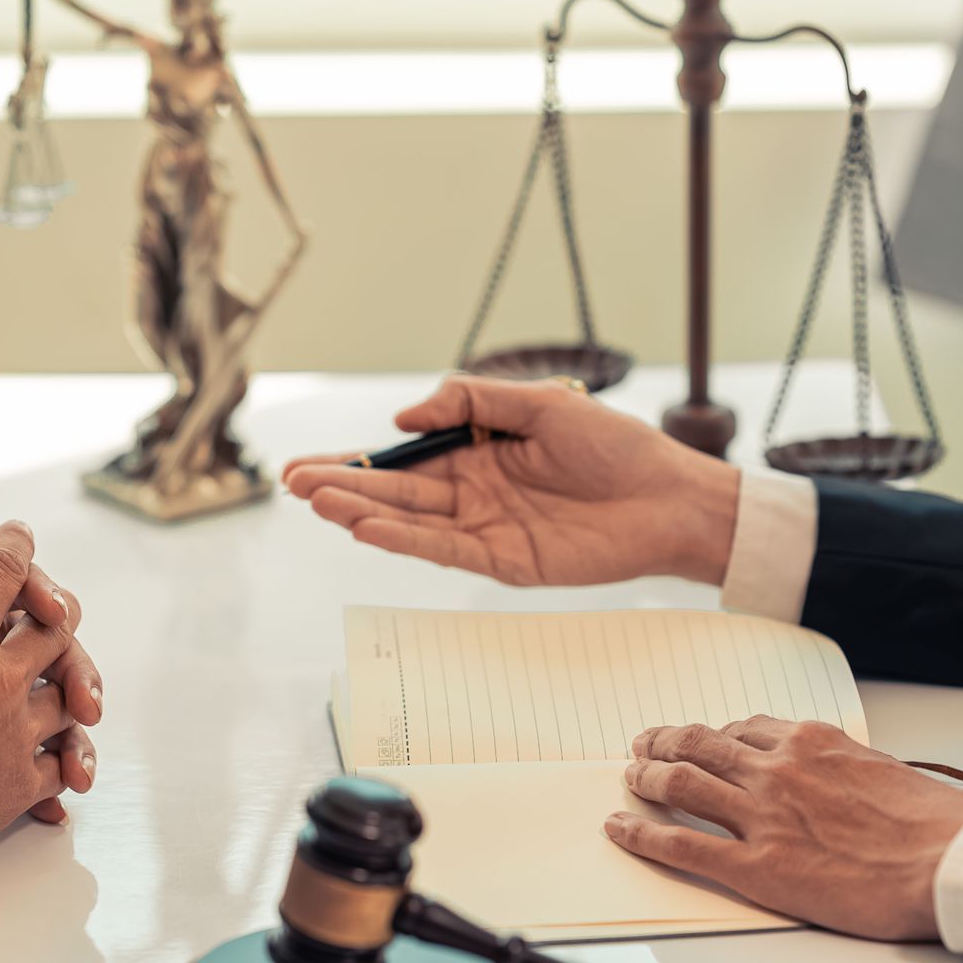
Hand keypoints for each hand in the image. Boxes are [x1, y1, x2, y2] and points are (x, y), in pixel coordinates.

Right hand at [0, 515, 97, 880]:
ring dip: (62, 688)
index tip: (16, 533)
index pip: (5, 571)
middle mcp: (1, 682)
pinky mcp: (16, 790)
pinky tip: (56, 758)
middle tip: (43, 612)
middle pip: (53, 632)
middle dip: (49, 615)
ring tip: (58, 690)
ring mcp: (15, 738)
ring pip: (65, 700)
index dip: (12, 544)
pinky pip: (58, 764)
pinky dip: (60, 755)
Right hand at [282, 375, 739, 585]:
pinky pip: (444, 550)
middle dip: (342, 487)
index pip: (404, 461)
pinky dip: (403, 540)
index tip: (306, 464)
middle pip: (395, 493)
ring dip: (362, 512)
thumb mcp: (541, 402)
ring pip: (411, 521)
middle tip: (291, 485)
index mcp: (480, 453)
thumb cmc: (616, 445)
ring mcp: (486, 529)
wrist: (671, 497)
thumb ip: (472, 401)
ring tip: (316, 502)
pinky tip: (365, 528)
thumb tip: (406, 417)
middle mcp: (474, 493)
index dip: (355, 463)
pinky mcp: (504, 561)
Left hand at [604, 716, 962, 941]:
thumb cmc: (935, 826)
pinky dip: (639, 833)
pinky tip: (619, 829)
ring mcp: (762, 815)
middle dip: (662, 743)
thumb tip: (825, 779)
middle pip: (698, 745)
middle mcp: (777, 769)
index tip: (698, 740)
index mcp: (811, 742)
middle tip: (643, 748)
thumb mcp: (884, 771)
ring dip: (644, 777)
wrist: (953, 865)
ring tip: (629, 779)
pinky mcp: (755, 866)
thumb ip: (839, 769)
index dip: (711, 735)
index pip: (744, 729)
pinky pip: (679, 843)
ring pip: (679, 782)